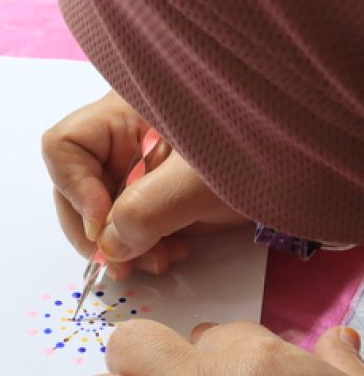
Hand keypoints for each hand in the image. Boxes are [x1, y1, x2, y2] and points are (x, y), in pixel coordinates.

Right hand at [42, 90, 245, 279]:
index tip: (104, 228)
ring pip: (101, 209)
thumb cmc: (261, 149)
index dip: (74, 190)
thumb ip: (146, 211)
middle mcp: (124, 137)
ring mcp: (140, 165)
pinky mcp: (158, 191)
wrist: (311, 162)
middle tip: (121, 263)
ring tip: (156, 262)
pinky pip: (130, 222)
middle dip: (96, 228)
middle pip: (76, 182)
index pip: (65, 146)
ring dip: (120, 245)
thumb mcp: (201, 180)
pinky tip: (169, 255)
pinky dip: (141, 246)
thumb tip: (109, 246)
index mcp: (125, 112)